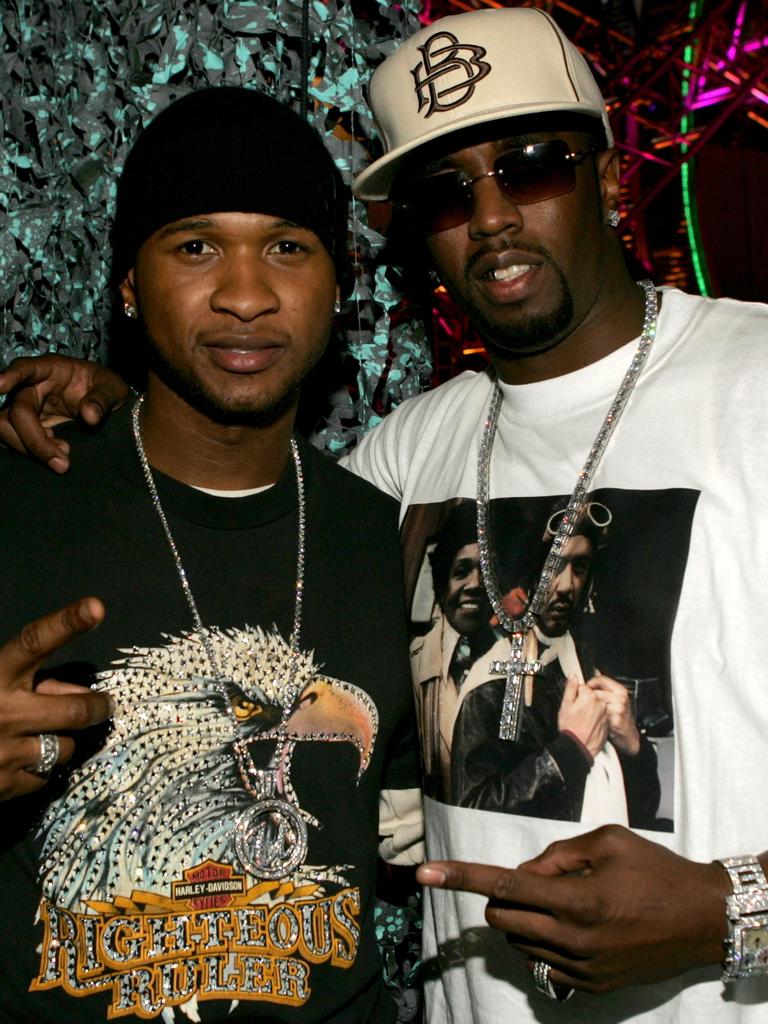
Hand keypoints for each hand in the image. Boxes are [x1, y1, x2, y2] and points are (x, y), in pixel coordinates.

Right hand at [0, 355, 128, 471]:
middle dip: (33, 440)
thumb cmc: (105, 388)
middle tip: (62, 463)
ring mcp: (26, 407)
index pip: (25, 368)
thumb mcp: (113, 389)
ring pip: (6, 428)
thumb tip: (90, 416)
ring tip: (62, 458)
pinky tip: (55, 454)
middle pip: (14, 412)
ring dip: (30, 448)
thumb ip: (102, 400)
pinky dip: (31, 452)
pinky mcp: (26, 425)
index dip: (11, 376)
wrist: (105, 403)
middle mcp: (31, 386)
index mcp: (50, 368)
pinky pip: (13, 440)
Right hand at [0, 597, 112, 799]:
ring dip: (61, 741)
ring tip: (40, 736)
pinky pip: (45, 777)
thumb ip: (34, 682)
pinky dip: (37, 769)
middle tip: (103, 705)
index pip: (35, 642)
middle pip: (75, 709)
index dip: (66, 623)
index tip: (95, 607)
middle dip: (97, 707)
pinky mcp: (4, 785)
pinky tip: (16, 761)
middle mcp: (3, 712)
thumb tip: (82, 693)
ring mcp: (4, 751)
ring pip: (65, 746)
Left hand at [417, 825, 730, 993]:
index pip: (504, 887)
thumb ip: (556, 855)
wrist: (701, 919)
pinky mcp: (591, 987)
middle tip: (541, 881)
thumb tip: (524, 876)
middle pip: (502, 919)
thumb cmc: (655, 870)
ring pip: (520, 944)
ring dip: (525, 920)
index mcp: (577, 899)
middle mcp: (574, 939)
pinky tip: (575, 928)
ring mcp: (582, 969)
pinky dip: (544, 942)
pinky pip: (543, 965)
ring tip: (566, 903)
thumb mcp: (607, 841)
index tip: (424, 873)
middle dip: (504, 898)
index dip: (461, 876)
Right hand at [557, 676, 606, 757]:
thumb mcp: (565, 705)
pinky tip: (587, 724)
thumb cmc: (571, 728)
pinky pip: (600, 715)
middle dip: (583, 700)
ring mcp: (605, 713)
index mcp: (590, 696)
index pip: (582, 688)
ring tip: (581, 719)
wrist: (579, 747)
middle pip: (591, 695)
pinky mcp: (607, 722)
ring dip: (590, 709)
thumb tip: (573, 676)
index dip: (575, 694)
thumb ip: (570, 688)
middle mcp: (600, 703)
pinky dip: (594, 718)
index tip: (572, 703)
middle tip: (575, 711)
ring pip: (596, 705)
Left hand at [587, 672, 640, 753]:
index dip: (591, 683)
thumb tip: (596, 671)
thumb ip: (605, 685)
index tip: (586, 687)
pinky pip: (598, 713)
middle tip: (586, 701)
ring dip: (590, 706)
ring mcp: (618, 708)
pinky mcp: (615, 719)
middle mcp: (621, 698)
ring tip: (591, 711)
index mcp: (620, 690)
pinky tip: (596, 718)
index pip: (601, 679)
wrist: (628, 736)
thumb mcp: (616, 698)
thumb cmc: (620, 717)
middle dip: (588, 696)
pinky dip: (594, 716)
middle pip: (596, 691)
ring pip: (596, 702)